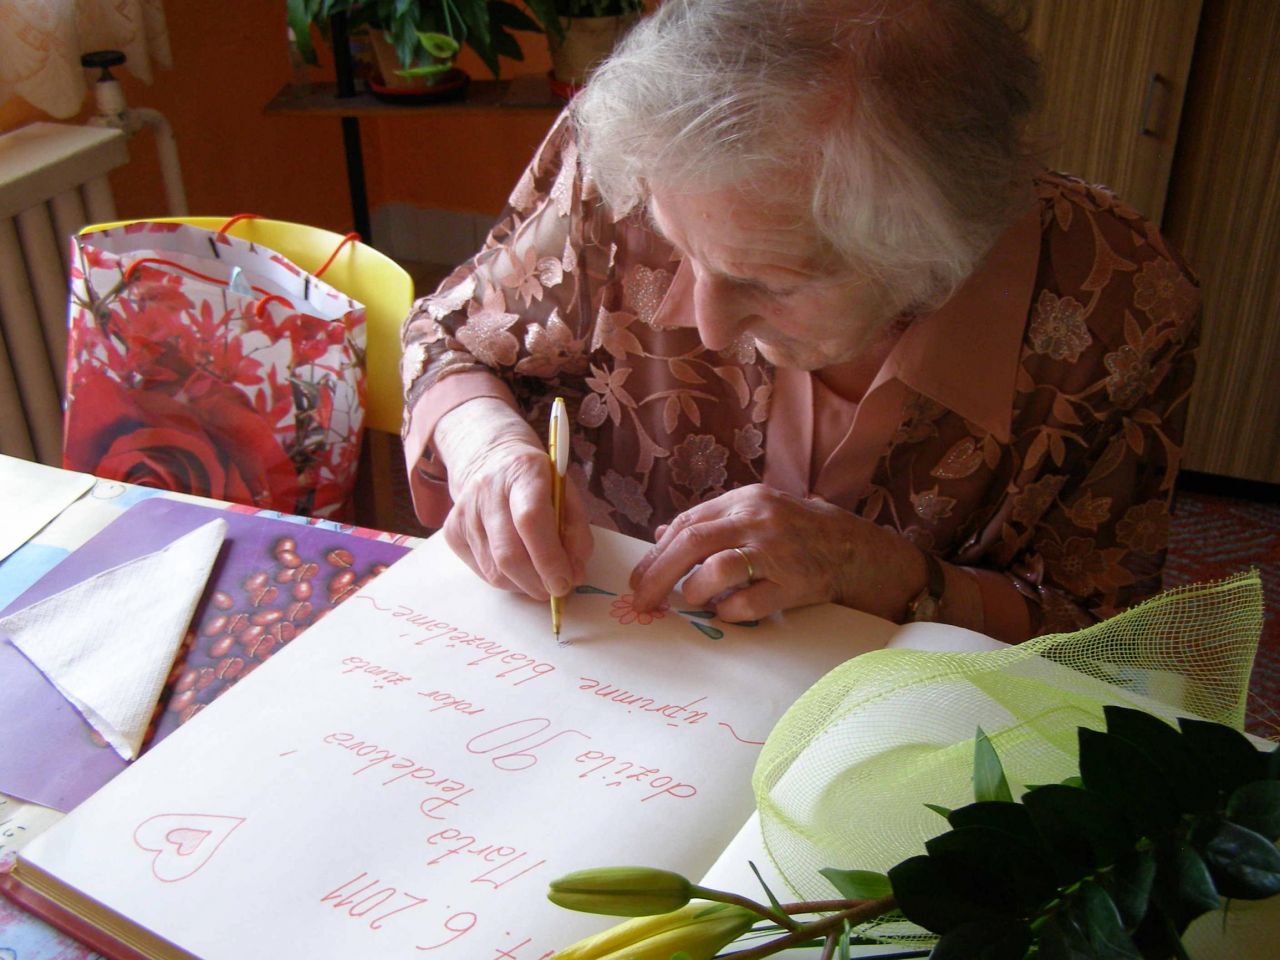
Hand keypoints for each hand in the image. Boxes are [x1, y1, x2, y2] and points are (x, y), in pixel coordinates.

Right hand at [436, 399, 592, 600]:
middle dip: (537, 582)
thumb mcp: (567, 496)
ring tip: (539, 578)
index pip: (531, 519)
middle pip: (508, 553)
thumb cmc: (538, 483)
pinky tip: (516, 568)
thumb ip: (576, 534)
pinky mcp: (452, 530)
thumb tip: (573, 576)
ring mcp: (465, 510)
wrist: (491, 461)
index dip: (549, 558)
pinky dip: (505, 579)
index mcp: (524, 472)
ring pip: (494, 570)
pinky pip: (481, 571)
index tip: (564, 582)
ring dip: (523, 584)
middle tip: (556, 589)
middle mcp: (488, 488)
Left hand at [628, 484, 922, 621]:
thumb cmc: (799, 532)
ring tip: (692, 602)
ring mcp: (777, 551)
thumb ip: (712, 522)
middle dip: (658, 575)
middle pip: (692, 542)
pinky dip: (728, 612)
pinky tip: (726, 613)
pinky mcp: (794, 583)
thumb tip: (662, 533)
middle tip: (642, 601)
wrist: (857, 550)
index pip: (688, 522)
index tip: (639, 579)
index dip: (656, 553)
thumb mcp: (756, 513)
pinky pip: (748, 603)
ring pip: (717, 568)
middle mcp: (758, 519)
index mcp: (745, 499)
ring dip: (695, 591)